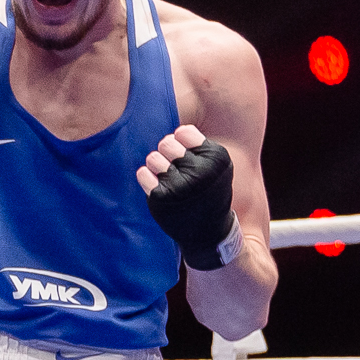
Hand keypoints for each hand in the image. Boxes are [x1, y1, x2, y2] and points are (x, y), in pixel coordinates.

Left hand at [137, 126, 240, 270]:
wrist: (208, 233)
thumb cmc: (209, 191)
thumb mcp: (216, 165)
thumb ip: (196, 144)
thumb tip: (169, 126)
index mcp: (217, 158)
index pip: (183, 132)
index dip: (182, 142)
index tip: (188, 156)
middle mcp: (200, 171)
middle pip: (166, 142)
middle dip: (167, 153)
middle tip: (176, 168)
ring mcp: (180, 185)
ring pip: (153, 158)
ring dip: (157, 166)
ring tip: (170, 179)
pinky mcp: (161, 198)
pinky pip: (142, 173)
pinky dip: (147, 178)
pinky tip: (160, 187)